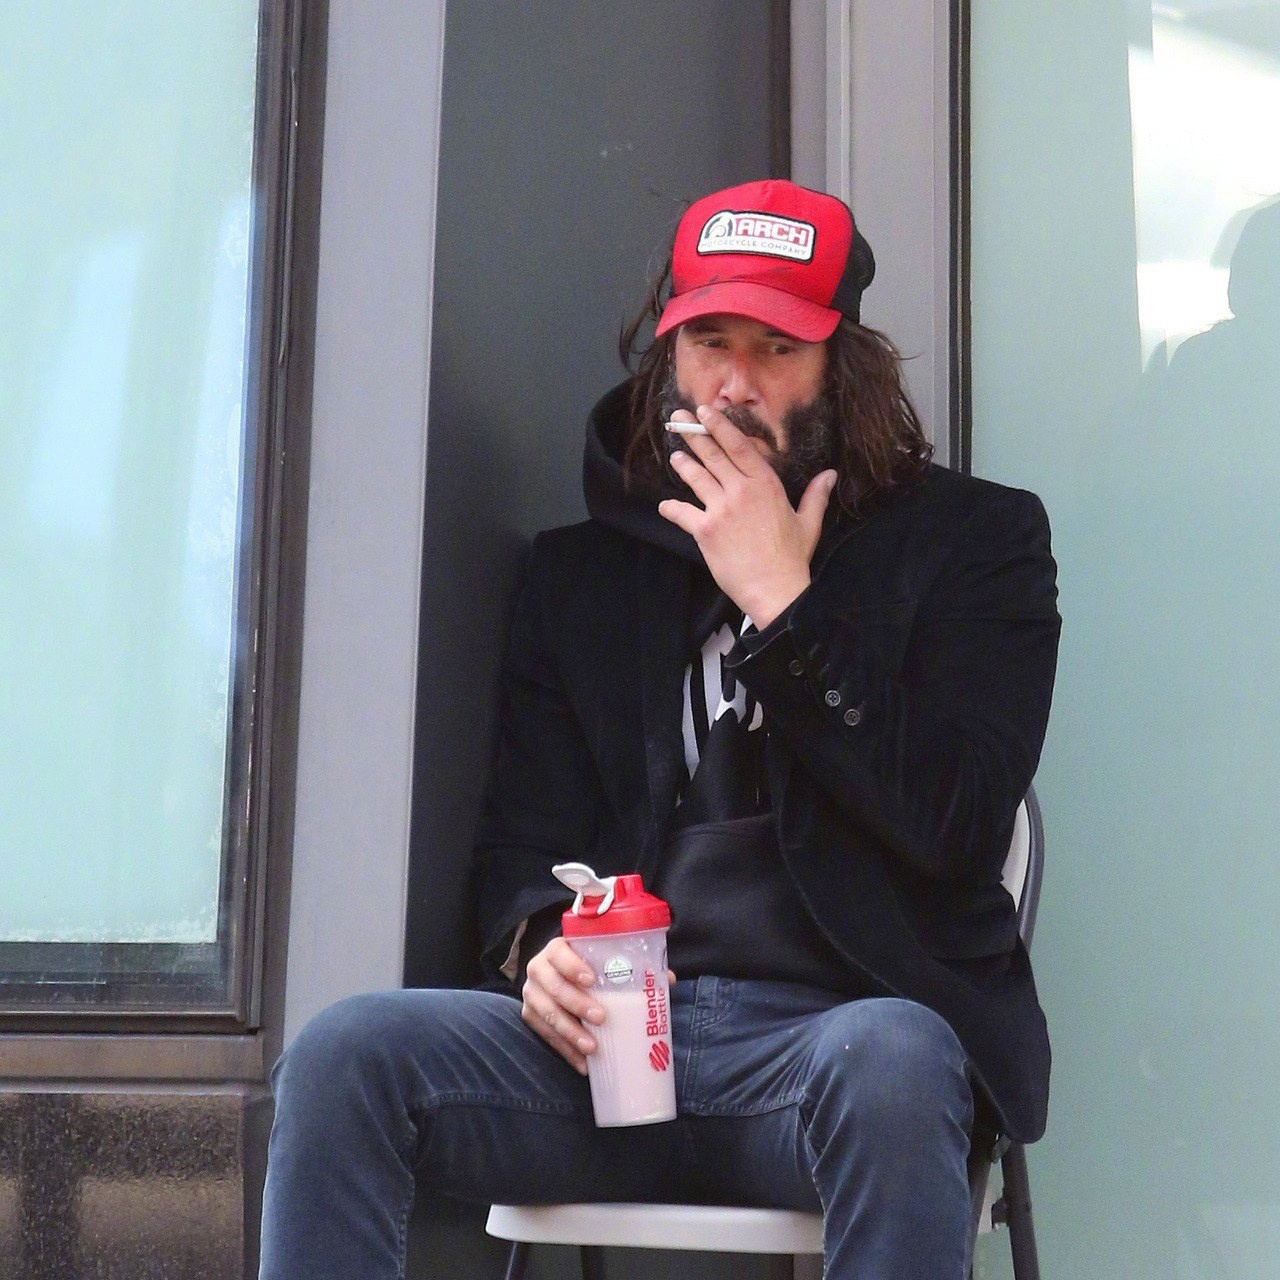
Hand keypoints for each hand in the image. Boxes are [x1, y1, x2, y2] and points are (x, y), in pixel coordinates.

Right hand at [521, 939, 677, 1075]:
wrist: (561, 977)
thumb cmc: (590, 967)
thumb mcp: (605, 962)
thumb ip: (633, 967)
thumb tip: (668, 979)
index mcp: (557, 949)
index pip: (559, 953)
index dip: (572, 965)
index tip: (591, 979)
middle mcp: (538, 968)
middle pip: (553, 986)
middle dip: (576, 1003)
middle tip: (601, 1018)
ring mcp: (531, 993)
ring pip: (546, 1013)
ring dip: (569, 1032)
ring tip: (592, 1047)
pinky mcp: (529, 1015)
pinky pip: (545, 1035)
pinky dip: (565, 1050)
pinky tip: (583, 1064)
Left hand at [658, 405, 836, 627]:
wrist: (775, 589)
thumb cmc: (792, 559)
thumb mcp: (809, 523)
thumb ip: (815, 495)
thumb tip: (830, 474)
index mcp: (766, 485)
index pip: (739, 446)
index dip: (720, 426)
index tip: (706, 412)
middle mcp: (742, 491)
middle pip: (714, 455)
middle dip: (695, 434)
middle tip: (679, 418)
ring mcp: (721, 509)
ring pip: (697, 478)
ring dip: (684, 464)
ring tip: (675, 455)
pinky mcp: (705, 531)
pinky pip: (682, 513)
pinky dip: (672, 509)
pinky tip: (664, 506)